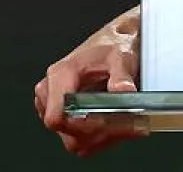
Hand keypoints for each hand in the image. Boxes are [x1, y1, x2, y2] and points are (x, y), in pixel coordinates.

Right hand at [34, 9, 147, 156]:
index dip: (82, 126)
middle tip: (131, 126)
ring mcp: (56, 107)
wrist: (115, 42)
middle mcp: (52, 92)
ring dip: (104, 138)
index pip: (56, 116)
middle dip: (101, 133)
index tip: (110, 124)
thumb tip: (123, 91)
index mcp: (61, 75)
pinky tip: (121, 127)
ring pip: (75, 141)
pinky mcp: (65, 118)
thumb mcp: (122, 55)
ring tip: (131, 126)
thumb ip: (121, 74)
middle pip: (68, 132)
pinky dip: (102, 139)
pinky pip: (80, 141)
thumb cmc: (113, 45)